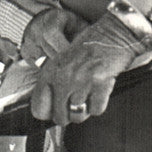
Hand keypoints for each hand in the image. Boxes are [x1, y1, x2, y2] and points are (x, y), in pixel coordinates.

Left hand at [30, 11, 145, 124]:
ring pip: (78, 116)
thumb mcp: (62, 61)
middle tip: (75, 105)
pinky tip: (99, 92)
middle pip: (60, 118)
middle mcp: (62, 78)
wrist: (112, 34)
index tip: (55, 111)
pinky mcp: (100, 84)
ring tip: (88, 97)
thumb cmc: (88, 48)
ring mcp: (81, 82)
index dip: (48, 114)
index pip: (38, 109)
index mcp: (50, 73)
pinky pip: (96, 110)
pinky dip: (99, 105)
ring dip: (84, 111)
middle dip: (68, 116)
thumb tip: (49, 110)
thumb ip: (53, 83)